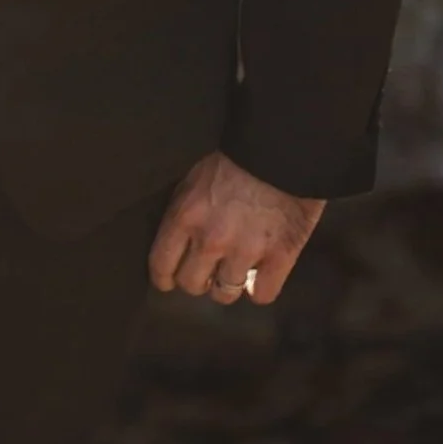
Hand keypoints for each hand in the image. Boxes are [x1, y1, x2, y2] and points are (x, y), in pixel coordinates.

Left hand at [148, 150, 323, 306]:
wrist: (281, 148)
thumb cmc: (235, 159)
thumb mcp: (195, 179)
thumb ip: (185, 212)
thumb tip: (178, 242)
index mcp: (185, 216)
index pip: (161, 265)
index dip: (164, 277)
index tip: (169, 280)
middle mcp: (210, 240)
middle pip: (191, 285)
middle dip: (197, 280)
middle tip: (207, 270)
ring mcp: (245, 252)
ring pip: (224, 294)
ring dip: (228, 284)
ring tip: (235, 272)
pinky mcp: (279, 258)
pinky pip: (261, 295)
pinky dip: (259, 289)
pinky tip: (260, 276)